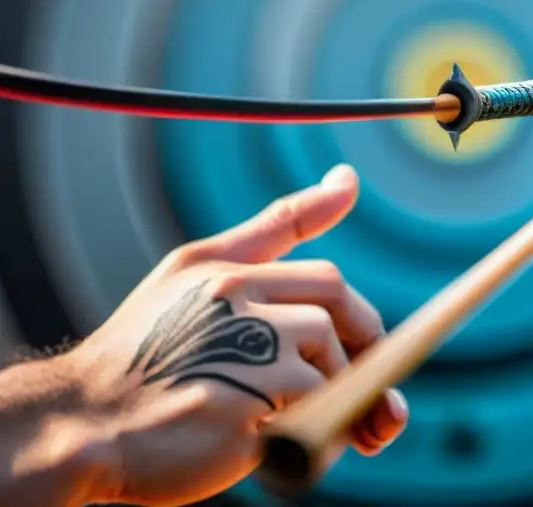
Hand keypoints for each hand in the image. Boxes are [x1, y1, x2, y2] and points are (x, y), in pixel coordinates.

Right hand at [66, 164, 407, 505]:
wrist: (80, 424)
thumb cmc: (142, 349)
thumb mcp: (194, 269)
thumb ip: (275, 226)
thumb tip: (349, 177)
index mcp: (230, 277)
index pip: (327, 280)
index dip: (355, 317)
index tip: (364, 341)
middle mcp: (240, 309)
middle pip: (338, 320)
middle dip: (358, 351)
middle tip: (351, 382)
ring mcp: (245, 363)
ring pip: (331, 374)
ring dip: (332, 400)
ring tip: (287, 414)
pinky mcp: (246, 419)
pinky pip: (317, 426)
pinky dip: (319, 439)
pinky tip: (276, 442)